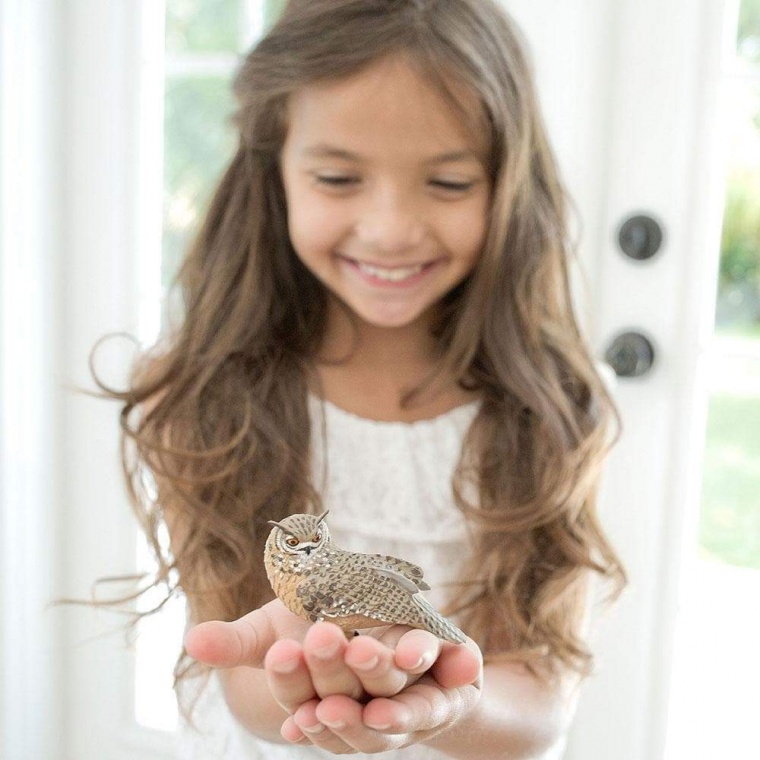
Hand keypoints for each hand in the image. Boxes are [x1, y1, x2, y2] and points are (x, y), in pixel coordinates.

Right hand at [185, 599, 482, 752]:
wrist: (365, 606)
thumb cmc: (307, 621)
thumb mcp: (273, 626)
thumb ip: (239, 640)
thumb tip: (191, 641)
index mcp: (318, 698)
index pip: (300, 698)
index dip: (292, 680)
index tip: (281, 652)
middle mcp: (363, 700)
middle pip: (347, 693)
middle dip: (335, 669)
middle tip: (325, 637)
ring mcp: (404, 686)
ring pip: (396, 691)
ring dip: (384, 674)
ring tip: (369, 650)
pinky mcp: (444, 664)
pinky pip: (453, 668)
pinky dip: (459, 664)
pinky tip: (465, 657)